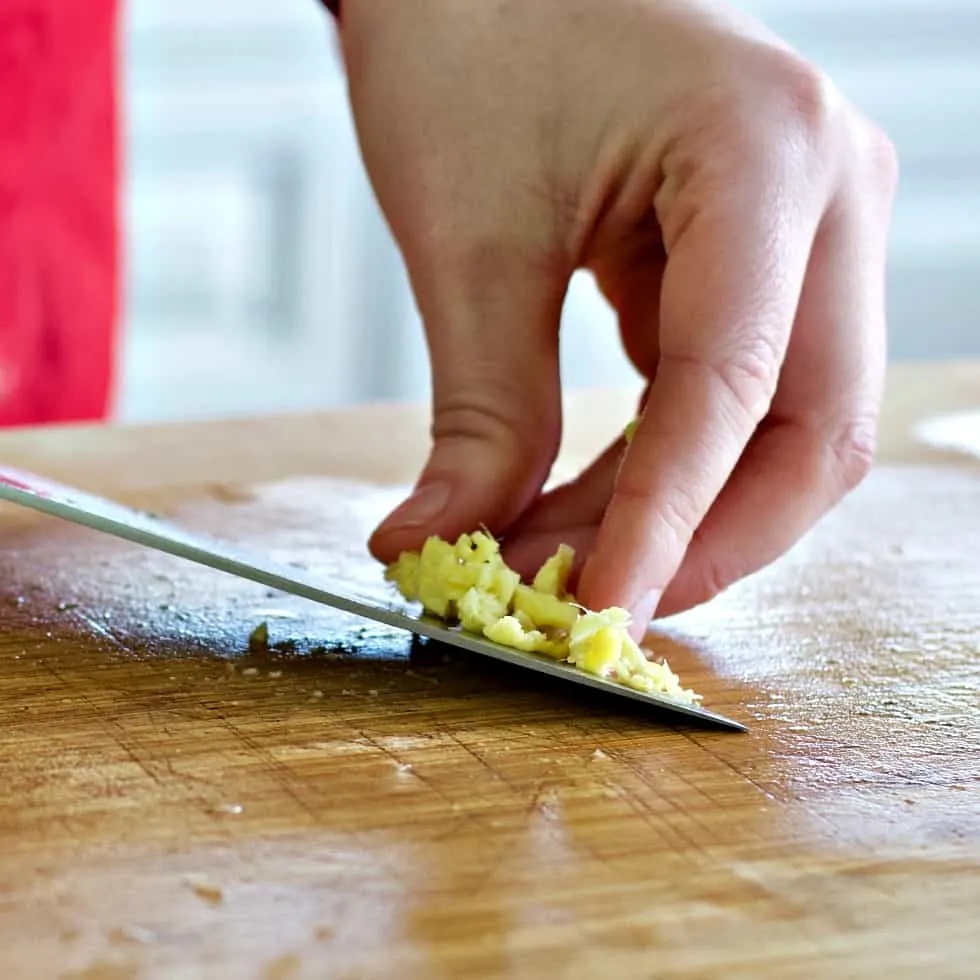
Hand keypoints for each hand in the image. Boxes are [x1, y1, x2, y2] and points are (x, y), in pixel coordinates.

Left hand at [340, 0, 896, 634]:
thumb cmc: (471, 38)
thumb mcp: (469, 237)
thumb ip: (481, 410)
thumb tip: (441, 543)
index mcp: (765, 152)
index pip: (733, 386)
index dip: (667, 523)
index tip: (601, 613)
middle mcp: (826, 192)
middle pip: (810, 432)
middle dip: (702, 540)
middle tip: (583, 606)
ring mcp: (806, 230)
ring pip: (780, 431)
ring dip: (671, 516)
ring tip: (548, 561)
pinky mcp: (759, 264)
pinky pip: (732, 401)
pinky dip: (660, 471)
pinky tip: (578, 507)